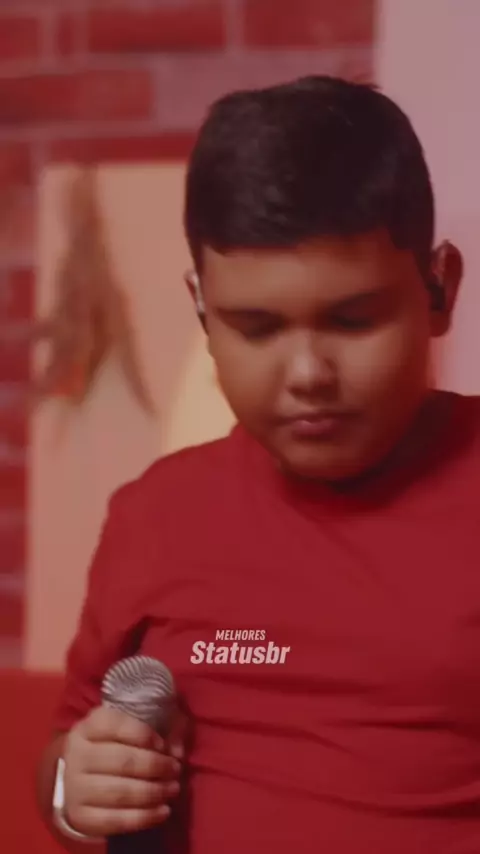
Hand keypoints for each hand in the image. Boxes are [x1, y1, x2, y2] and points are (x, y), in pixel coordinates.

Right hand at [63, 706, 183, 837]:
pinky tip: (163, 812)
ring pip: (119, 792)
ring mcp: (75, 788)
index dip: (142, 734)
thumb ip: (164, 728)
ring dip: (153, 792)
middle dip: (155, 766)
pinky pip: (115, 820)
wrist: (83, 779)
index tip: (163, 744)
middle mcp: (78, 755)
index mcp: (90, 726)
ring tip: (172, 789)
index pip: (115, 724)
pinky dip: (143, 818)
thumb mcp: (138, 726)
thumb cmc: (118, 745)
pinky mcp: (80, 817)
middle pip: (121, 760)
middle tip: (175, 770)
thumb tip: (177, 751)